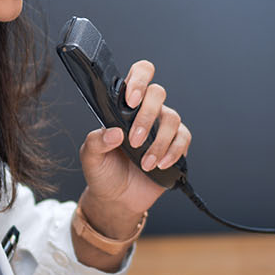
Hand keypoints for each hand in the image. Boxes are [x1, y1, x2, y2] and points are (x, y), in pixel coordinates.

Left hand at [77, 59, 190, 230]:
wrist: (117, 199)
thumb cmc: (103, 171)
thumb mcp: (90, 157)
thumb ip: (96, 141)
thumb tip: (114, 132)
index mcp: (124, 106)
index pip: (138, 75)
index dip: (139, 80)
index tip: (130, 100)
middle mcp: (146, 111)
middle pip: (158, 93)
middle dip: (147, 117)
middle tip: (134, 141)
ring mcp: (162, 127)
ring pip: (172, 118)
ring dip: (159, 142)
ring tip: (145, 163)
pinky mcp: (176, 145)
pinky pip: (183, 138)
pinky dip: (173, 152)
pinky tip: (159, 164)